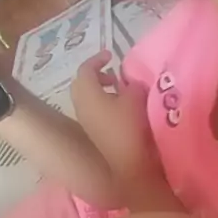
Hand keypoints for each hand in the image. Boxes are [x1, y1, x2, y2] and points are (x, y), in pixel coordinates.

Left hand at [71, 51, 158, 181]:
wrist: (127, 163)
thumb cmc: (129, 126)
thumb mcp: (136, 97)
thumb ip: (132, 84)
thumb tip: (130, 82)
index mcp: (88, 93)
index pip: (86, 69)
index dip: (97, 59)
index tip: (111, 55)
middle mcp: (81, 105)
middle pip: (82, 84)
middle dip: (96, 76)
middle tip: (113, 75)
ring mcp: (85, 120)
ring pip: (87, 98)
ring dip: (100, 91)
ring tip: (119, 91)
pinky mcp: (93, 132)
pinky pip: (92, 110)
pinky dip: (103, 103)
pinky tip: (120, 109)